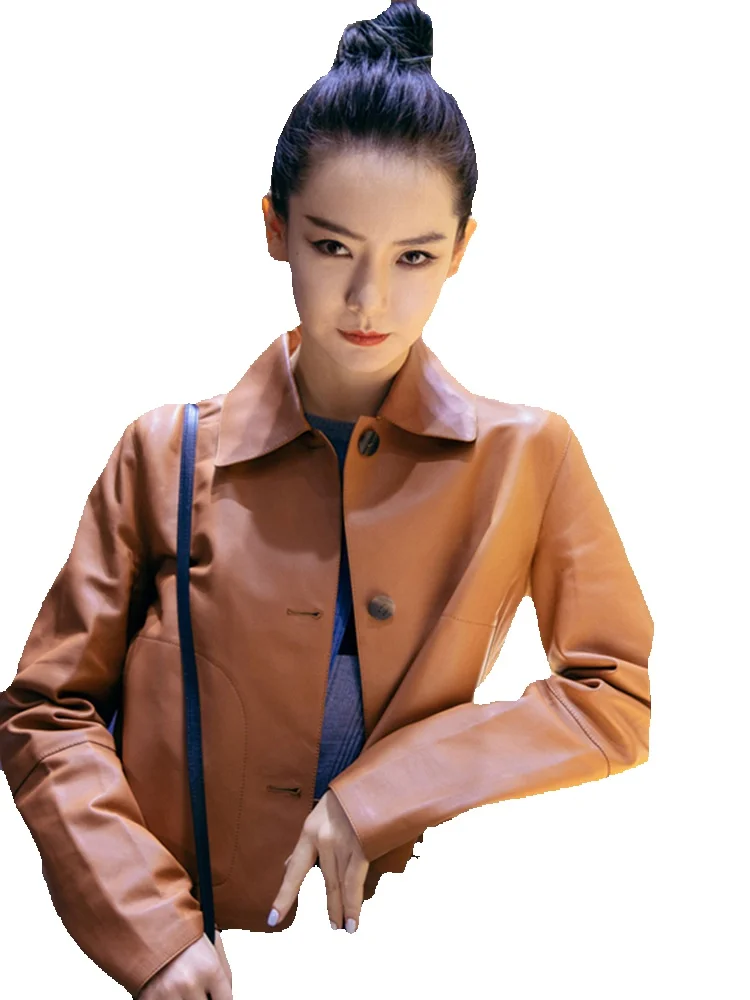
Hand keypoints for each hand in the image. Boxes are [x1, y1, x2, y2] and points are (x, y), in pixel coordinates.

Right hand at [135, 929, 231, 998]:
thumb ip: (225, 973)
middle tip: (198, 990)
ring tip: (183, 989)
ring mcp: (169, 994)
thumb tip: (228, 997)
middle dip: (202, 998)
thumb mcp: (213, 944)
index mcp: (210, 968)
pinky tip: (168, 992)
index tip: (216, 996)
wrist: (149, 925)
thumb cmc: (185, 936)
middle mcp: (190, 983)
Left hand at [267, 790, 367, 932]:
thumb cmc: (351, 795)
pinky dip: (353, 906)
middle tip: (332, 925)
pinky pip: (354, 883)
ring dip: (341, 910)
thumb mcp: (322, 812)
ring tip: (342, 927)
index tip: (272, 919)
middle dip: (329, 906)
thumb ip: (308, 842)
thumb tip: (287, 865)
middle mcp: (322, 839)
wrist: (377, 778)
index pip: (294, 869)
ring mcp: (341, 843)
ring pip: (339, 885)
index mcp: (310, 830)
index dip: (284, 895)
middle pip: (325, 881)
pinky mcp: (361, 847)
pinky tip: (351, 922)